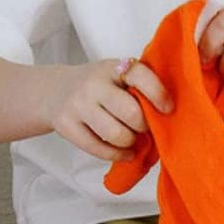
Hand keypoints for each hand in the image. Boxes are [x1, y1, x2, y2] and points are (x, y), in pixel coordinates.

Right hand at [46, 57, 171, 162]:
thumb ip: (139, 87)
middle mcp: (93, 84)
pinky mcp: (66, 126)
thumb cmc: (99, 86)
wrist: (55, 90)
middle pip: (131, 113)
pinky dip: (118, 155)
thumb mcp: (117, 76)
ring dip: (131, 142)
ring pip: (116, 135)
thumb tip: (168, 115)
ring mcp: (78, 105)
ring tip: (133, 140)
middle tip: (144, 127)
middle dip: (144, 126)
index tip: (168, 109)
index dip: (158, 94)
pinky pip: (99, 149)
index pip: (140, 76)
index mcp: (112, 68)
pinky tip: (125, 152)